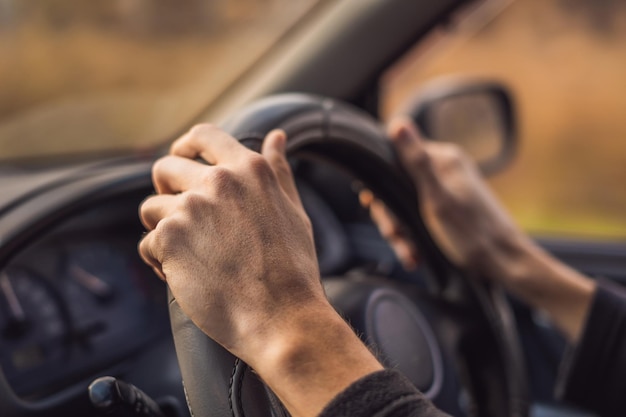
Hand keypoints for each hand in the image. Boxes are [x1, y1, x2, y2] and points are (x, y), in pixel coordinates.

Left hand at [139, 125, 381, 416]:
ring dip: (162, 229)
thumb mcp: (293, 211)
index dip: (186, 145)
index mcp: (249, 169)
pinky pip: (147, 243)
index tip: (181, 158)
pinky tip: (183, 276)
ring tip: (185, 255)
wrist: (282, 317)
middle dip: (166, 189)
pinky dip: (159, 261)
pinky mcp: (170, 239)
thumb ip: (278, 170)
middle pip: (166, 167)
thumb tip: (277, 136)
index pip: (204, 135)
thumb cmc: (293, 269)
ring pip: (152, 208)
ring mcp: (191, 208)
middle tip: (177, 215)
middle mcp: (218, 181)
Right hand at [364, 117, 532, 282]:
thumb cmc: (473, 234)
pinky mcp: (447, 210)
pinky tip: (416, 256)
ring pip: (404, 206)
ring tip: (411, 253)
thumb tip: (398, 123)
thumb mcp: (438, 199)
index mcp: (444, 159)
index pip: (393, 158)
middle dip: (392, 217)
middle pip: (396, 186)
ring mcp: (446, 190)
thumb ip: (417, 162)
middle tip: (398, 237)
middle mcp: (444, 169)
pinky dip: (413, 238)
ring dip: (401, 233)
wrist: (505, 264)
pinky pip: (418, 219)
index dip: (382, 187)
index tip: (381, 210)